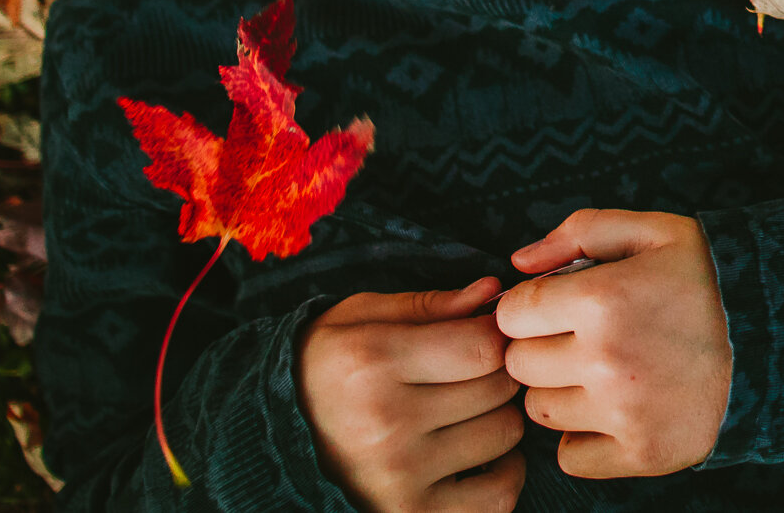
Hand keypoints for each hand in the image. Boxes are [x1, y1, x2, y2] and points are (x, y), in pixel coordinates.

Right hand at [296, 278, 523, 512]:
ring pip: (505, 434)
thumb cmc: (332, 365)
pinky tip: (473, 454)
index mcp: (372, 362)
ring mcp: (398, 476)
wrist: (279, 435)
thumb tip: (494, 291)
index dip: (497, 334)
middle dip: (497, 372)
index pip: (484, 345)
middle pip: (498, 388)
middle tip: (471, 372)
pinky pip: (499, 493)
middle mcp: (385, 423)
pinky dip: (503, 472)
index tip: (485, 334)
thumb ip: (431, 304)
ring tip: (464, 411)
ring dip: (498, 418)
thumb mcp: (364, 316)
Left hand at [497, 210, 731, 478]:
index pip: (512, 314)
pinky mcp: (643, 453)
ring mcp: (624, 412)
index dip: (530, 306)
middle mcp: (607, 360)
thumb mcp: (656, 231)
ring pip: (541, 411)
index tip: (557, 306)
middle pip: (521, 365)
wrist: (782, 335)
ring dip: (562, 391)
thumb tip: (518, 263)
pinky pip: (570, 457)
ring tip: (605, 370)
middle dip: (542, 346)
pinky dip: (584, 438)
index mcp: (602, 299)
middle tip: (583, 336)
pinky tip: (615, 409)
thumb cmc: (712, 277)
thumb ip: (582, 231)